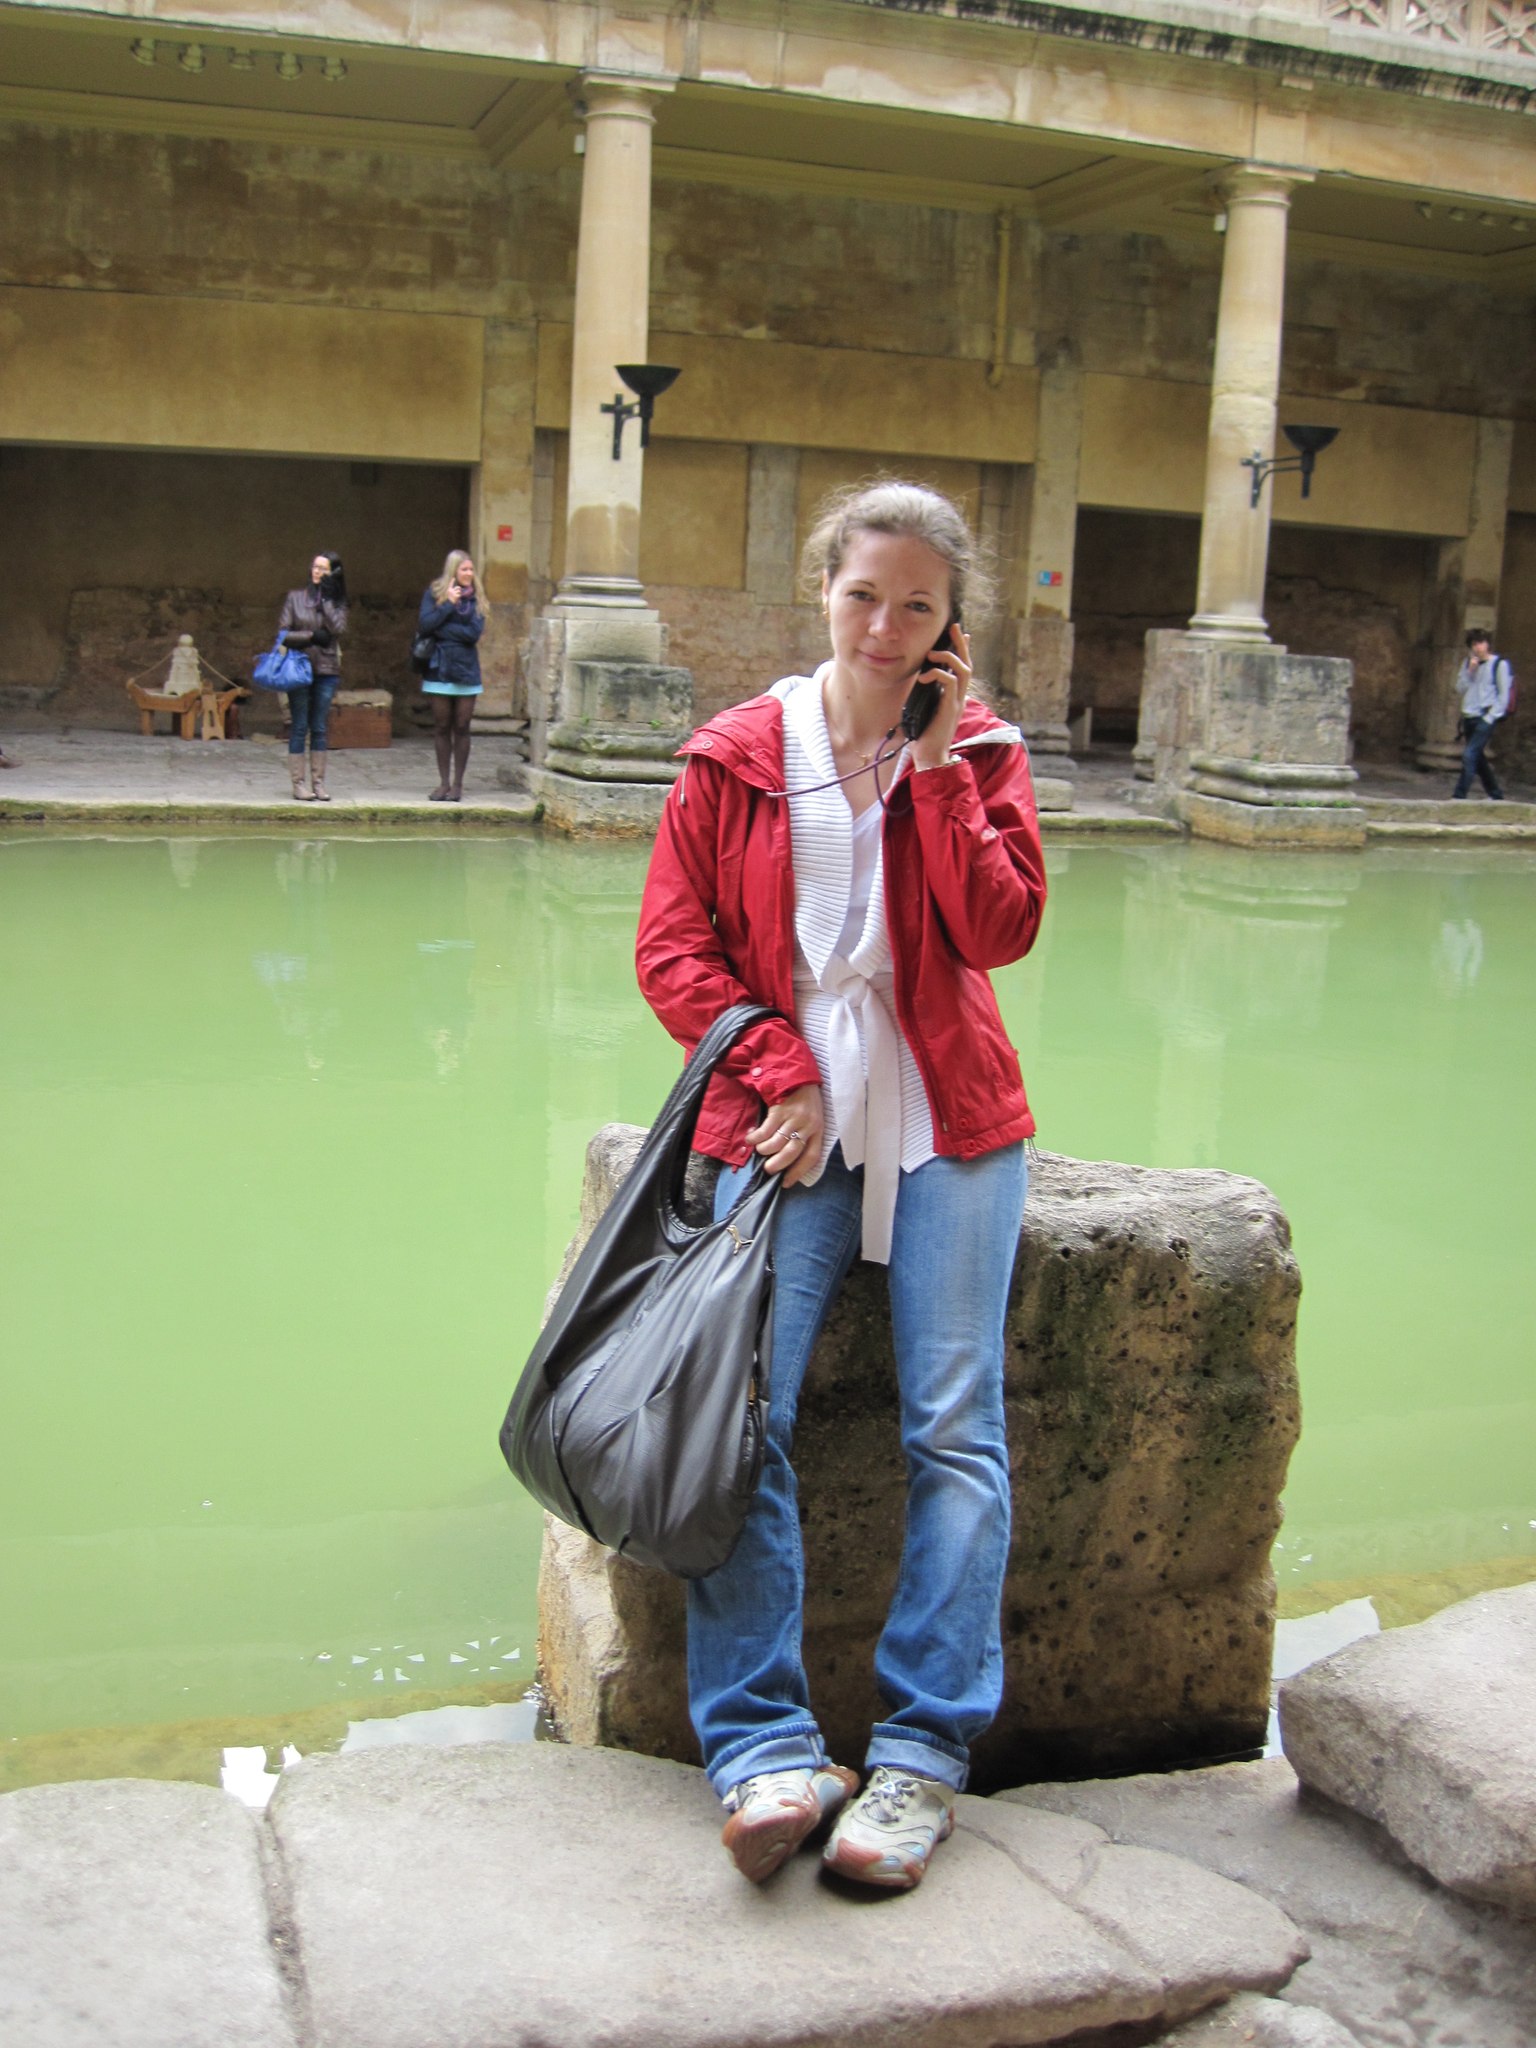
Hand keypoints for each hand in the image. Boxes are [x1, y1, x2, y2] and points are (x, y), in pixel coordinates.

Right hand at [748, 1083, 823, 1186]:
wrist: (798, 1076)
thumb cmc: (805, 1102)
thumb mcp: (812, 1119)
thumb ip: (804, 1136)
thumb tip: (786, 1161)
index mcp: (818, 1130)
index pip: (811, 1157)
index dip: (798, 1172)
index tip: (786, 1183)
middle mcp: (808, 1125)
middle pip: (791, 1153)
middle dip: (777, 1165)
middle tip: (768, 1169)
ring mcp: (793, 1117)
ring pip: (776, 1143)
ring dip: (764, 1150)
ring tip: (760, 1150)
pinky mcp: (779, 1109)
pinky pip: (765, 1130)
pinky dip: (756, 1138)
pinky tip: (751, 1138)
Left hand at [911, 623, 972, 769]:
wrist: (931, 757)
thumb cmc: (926, 736)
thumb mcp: (926, 709)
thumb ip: (929, 694)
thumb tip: (922, 678)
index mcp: (955, 697)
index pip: (963, 669)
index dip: (963, 650)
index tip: (959, 634)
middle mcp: (960, 698)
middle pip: (967, 665)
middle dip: (961, 644)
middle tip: (954, 627)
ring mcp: (956, 703)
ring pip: (963, 671)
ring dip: (949, 657)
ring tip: (933, 652)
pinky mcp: (949, 708)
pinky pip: (949, 683)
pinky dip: (937, 674)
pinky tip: (924, 675)